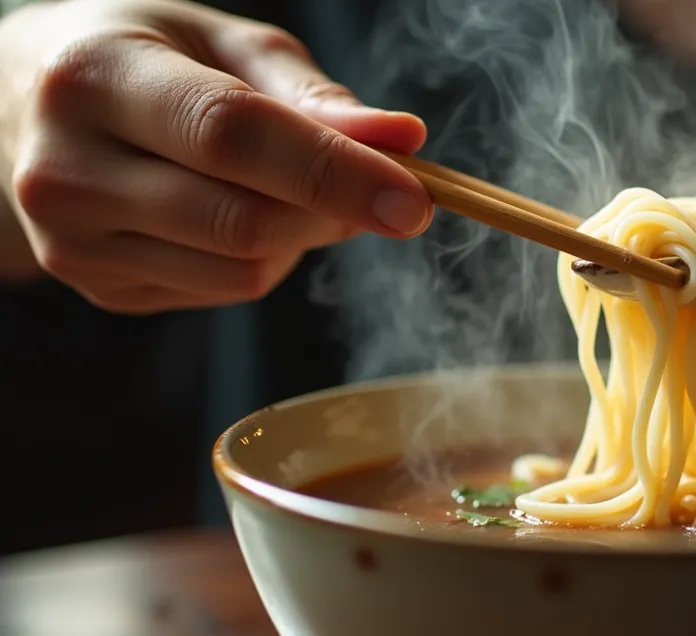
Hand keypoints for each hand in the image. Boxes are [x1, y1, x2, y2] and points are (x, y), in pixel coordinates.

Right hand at [0, 0, 433, 312]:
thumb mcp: (221, 43)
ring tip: (283, 184)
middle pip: (244, 221)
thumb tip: (402, 141)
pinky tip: (233, 212)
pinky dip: (262, 258)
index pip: (231, 136)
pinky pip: (223, 291)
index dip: (334, 172)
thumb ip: (311, 94)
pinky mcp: (97, 287)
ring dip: (303, 236)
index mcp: (96, 78)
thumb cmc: (142, 59)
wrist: (19, 108)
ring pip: (244, 270)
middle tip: (378, 186)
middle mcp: (66, 167)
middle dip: (335, 210)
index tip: (415, 199)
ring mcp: (73, 241)